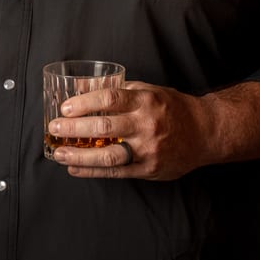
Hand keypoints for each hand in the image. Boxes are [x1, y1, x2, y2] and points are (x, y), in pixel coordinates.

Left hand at [46, 79, 215, 181]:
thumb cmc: (172, 109)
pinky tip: (75, 169)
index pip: (109, 98)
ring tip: (59, 154)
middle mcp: (147, 124)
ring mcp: (148, 149)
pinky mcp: (149, 168)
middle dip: (74, 128)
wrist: (205, 132)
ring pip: (108, 154)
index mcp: (146, 101)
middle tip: (53, 128)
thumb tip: (81, 87)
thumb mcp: (149, 91)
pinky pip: (116, 172)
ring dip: (79, 156)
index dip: (84, 102)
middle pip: (104, 126)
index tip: (65, 107)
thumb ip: (118, 90)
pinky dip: (92, 171)